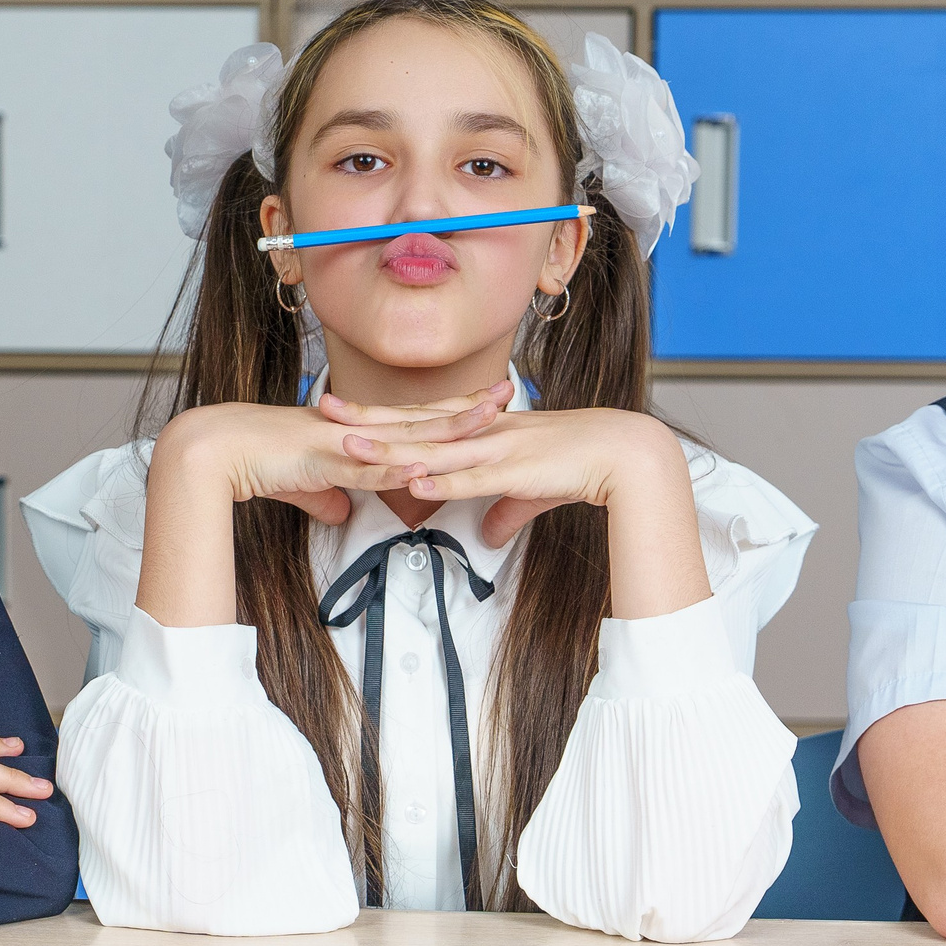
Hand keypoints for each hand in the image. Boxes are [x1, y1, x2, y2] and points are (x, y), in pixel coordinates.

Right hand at [156, 382, 512, 526]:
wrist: (217, 449)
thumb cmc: (257, 462)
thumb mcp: (304, 485)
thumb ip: (327, 497)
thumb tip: (343, 515)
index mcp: (355, 430)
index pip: (414, 418)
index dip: (452, 410)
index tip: (487, 400)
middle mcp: (356, 428)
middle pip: (422, 417)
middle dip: (467, 406)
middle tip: (510, 391)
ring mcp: (343, 440)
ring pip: (405, 434)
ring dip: (446, 429)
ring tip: (485, 421)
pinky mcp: (323, 458)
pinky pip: (367, 465)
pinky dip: (397, 467)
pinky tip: (425, 467)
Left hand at [332, 401, 683, 547]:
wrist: (621, 453)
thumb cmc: (578, 464)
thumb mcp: (531, 490)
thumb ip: (504, 508)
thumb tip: (488, 535)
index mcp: (483, 428)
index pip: (422, 418)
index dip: (382, 415)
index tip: (345, 411)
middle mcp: (482, 430)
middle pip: (413, 424)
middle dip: (367, 419)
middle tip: (324, 410)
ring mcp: (495, 447)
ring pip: (431, 448)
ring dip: (389, 448)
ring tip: (349, 447)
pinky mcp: (513, 469)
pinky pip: (469, 476)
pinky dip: (439, 479)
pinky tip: (410, 481)